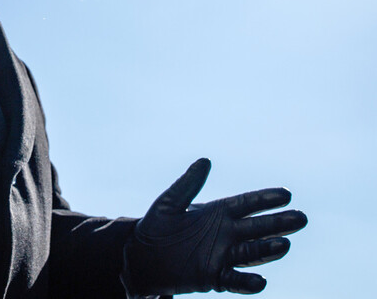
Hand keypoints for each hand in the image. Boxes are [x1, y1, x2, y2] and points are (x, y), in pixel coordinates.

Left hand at [121, 158, 306, 295]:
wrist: (142, 256)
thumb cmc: (155, 227)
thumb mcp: (169, 202)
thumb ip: (187, 184)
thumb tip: (205, 161)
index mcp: (216, 213)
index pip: (246, 204)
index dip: (265, 199)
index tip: (286, 194)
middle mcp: (225, 234)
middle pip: (257, 228)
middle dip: (278, 223)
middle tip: (301, 218)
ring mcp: (221, 256)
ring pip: (250, 252)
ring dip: (267, 250)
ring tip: (284, 244)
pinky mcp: (213, 277)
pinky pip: (234, 280)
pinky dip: (247, 282)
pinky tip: (261, 282)